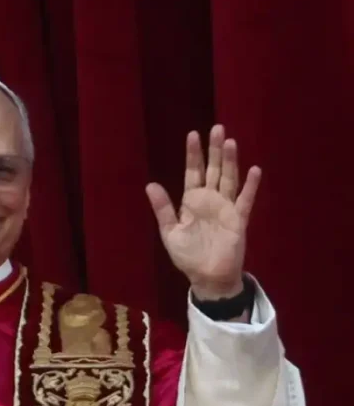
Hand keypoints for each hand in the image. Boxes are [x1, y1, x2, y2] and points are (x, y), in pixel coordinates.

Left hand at [145, 125, 260, 299]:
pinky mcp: (239, 220)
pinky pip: (245, 200)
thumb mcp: (170, 231)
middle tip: (217, 128)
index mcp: (192, 201)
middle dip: (214, 150)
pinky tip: (254, 170)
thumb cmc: (188, 256)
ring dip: (230, 161)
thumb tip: (150, 184)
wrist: (207, 277)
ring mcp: (226, 208)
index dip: (193, 155)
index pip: (192, 172)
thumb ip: (163, 208)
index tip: (193, 135)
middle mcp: (210, 200)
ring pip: (229, 179)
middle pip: (213, 170)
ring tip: (230, 142)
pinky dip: (250, 186)